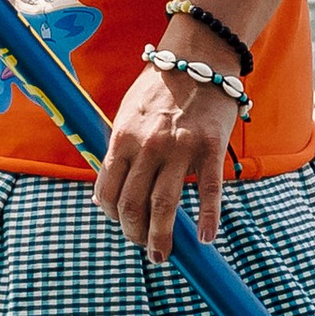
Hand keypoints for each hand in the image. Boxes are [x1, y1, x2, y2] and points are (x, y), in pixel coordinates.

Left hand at [95, 62, 234, 262]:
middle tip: (143, 246)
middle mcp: (148, 145)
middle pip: (133, 204)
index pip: (107, 190)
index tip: (119, 223)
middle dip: (134, 233)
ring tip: (162, 256)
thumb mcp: (127, 114)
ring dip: (161, 238)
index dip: (110, 215)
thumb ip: (117, 152)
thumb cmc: (159, 89)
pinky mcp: (211, 147)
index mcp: (123, 137)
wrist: (198, 59)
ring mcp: (181, 148)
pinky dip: (207, 219)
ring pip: (165, 205)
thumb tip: (103, 194)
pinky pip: (209, 191)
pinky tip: (205, 239)